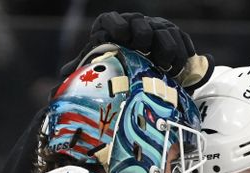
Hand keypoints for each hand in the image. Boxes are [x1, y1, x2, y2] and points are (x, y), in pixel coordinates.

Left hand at [57, 12, 213, 91]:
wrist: (138, 68)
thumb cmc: (113, 66)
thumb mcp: (98, 66)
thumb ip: (83, 68)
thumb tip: (65, 74)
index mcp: (111, 28)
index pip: (111, 20)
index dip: (117, 27)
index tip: (122, 38)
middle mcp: (133, 25)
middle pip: (141, 24)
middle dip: (146, 38)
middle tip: (151, 58)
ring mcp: (155, 28)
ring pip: (165, 32)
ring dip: (169, 51)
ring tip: (169, 68)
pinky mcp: (173, 37)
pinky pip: (182, 39)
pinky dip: (184, 51)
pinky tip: (183, 65)